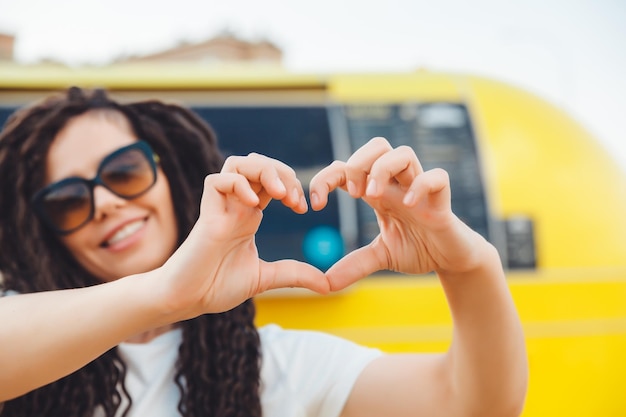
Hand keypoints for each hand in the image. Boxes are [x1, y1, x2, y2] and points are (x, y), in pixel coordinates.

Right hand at [161, 153, 328, 316]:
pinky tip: (252, 203)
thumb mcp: (266, 278)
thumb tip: (328, 285)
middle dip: (282, 173)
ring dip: (263, 171)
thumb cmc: (217, 286)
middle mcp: (235, 205)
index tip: (304, 208)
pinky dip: (237, 183)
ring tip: (279, 193)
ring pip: (238, 164)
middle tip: (295, 199)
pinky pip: (216, 181)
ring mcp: (220, 207)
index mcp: (249, 215)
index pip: (271, 181)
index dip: (292, 185)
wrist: (187, 300)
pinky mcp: (205, 214)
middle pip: (258, 164)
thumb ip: (294, 275)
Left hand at [309, 137, 486, 290]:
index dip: (326, 178)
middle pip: (376, 145)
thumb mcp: (380, 257)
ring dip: (382, 168)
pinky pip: (437, 176)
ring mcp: (420, 189)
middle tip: (354, 194)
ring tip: (374, 196)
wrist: (452, 259)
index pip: (346, 166)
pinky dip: (421, 186)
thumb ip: (354, 265)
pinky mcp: (442, 201)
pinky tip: (407, 205)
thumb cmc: (419, 248)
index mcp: (379, 192)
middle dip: (357, 163)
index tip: (316, 204)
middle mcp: (397, 184)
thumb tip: (324, 285)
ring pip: (402, 152)